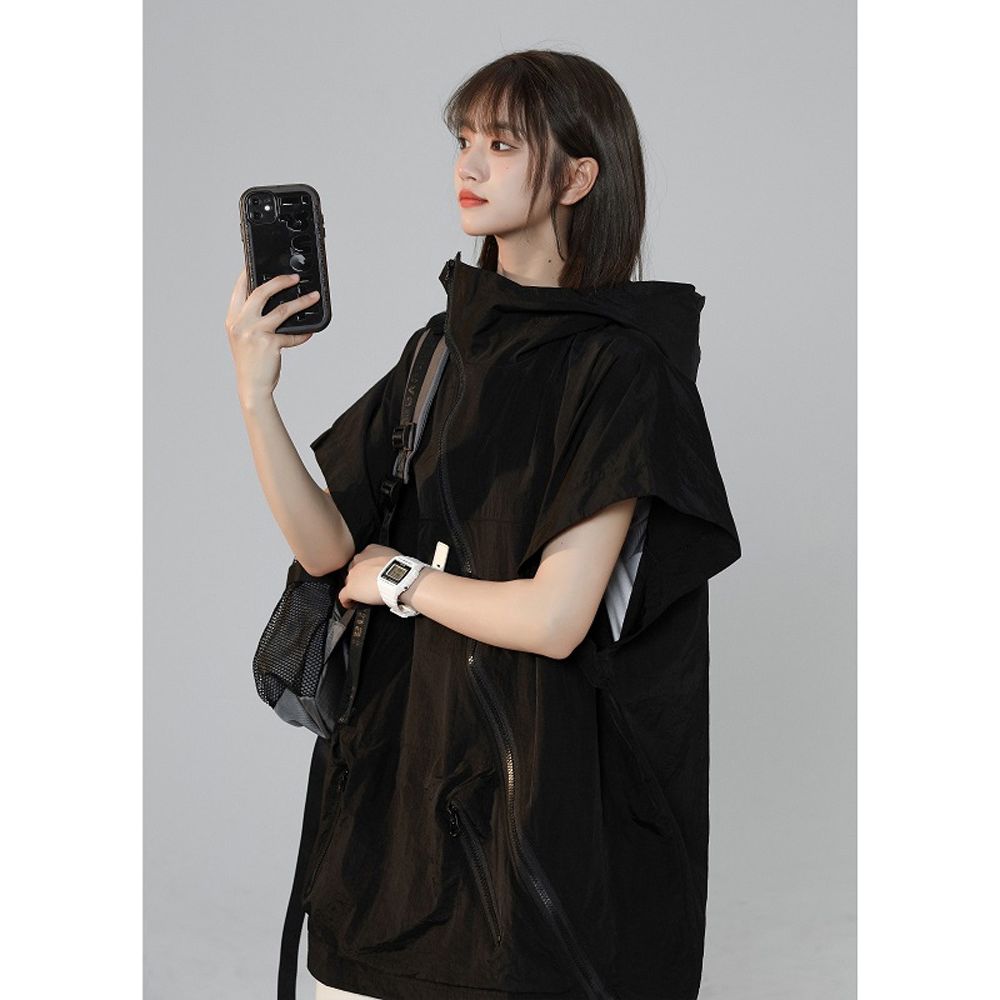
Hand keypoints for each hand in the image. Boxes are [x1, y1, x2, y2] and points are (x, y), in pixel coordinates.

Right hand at [225, 267, 320, 405]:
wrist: (252, 386)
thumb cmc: (250, 362)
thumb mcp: (243, 337)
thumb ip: (251, 319)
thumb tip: (274, 302)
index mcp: (232, 319)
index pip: (240, 289)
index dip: (249, 273)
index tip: (257, 262)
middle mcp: (241, 323)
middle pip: (261, 292)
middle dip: (280, 281)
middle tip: (295, 278)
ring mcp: (255, 332)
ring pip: (282, 310)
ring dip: (301, 302)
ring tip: (313, 297)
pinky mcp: (270, 343)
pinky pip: (292, 335)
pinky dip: (302, 334)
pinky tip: (309, 332)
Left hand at [338, 544, 399, 608]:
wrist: (398, 577)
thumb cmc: (400, 568)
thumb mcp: (393, 556)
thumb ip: (385, 558)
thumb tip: (388, 566)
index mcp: (370, 550)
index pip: (363, 559)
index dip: (366, 568)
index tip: (371, 574)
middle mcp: (359, 560)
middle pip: (354, 570)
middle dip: (359, 578)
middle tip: (368, 585)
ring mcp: (353, 575)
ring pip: (349, 582)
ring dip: (355, 588)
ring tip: (362, 596)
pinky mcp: (351, 589)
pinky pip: (343, 596)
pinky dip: (346, 601)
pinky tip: (350, 604)